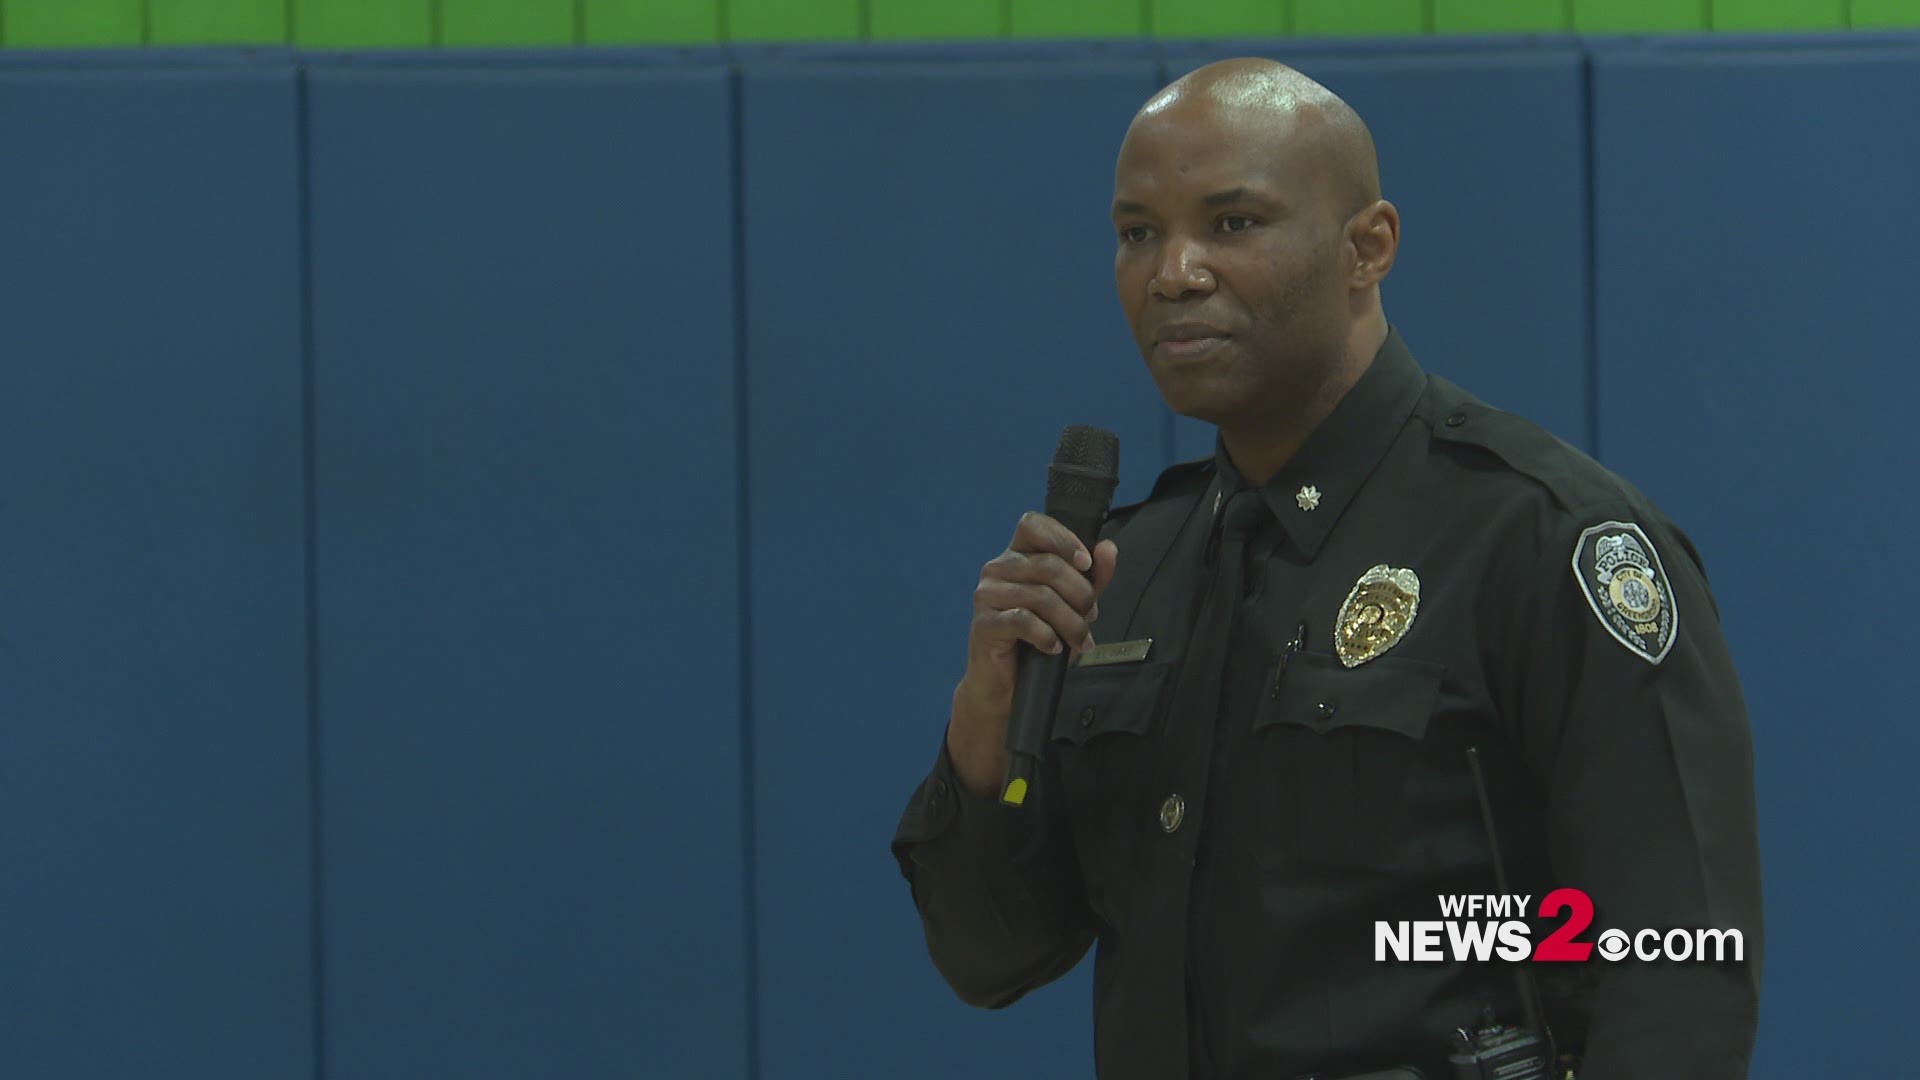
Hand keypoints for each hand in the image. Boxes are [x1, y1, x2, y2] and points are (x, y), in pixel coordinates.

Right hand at [946, 512, 1119, 797]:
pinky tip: (1053, 647)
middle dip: (1080, 593)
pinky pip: (1023, 621)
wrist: (1009, 687)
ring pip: (1039, 595)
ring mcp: (986, 595)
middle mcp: (997, 569)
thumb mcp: (1075, 607)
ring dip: (1070, 621)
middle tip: (1090, 618)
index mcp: (1017, 556)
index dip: (1063, 538)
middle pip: (1047, 564)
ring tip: (1079, 641)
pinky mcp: (984, 624)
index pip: (1032, 524)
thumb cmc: (1041, 642)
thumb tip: (1108, 549)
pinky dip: (1047, 636)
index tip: (1087, 563)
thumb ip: (1093, 578)